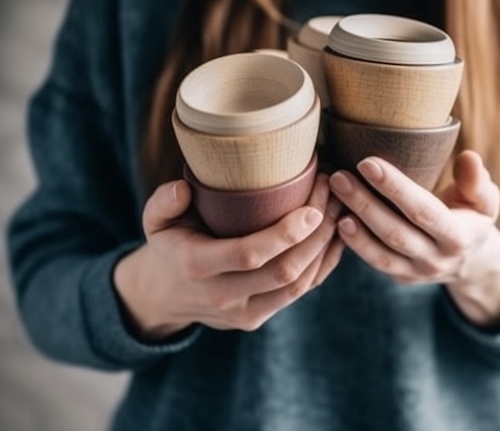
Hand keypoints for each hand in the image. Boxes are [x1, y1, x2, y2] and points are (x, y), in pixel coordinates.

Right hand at [114, 174, 343, 339]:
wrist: (165, 294)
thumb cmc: (169, 244)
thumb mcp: (154, 220)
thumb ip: (163, 201)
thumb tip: (184, 188)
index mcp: (197, 266)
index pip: (249, 254)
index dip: (285, 234)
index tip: (312, 207)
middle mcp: (222, 296)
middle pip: (283, 272)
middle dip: (316, 234)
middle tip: (333, 193)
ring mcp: (243, 313)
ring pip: (298, 286)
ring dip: (325, 247)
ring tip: (340, 208)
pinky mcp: (258, 317)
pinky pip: (300, 293)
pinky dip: (323, 264)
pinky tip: (336, 235)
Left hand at [329, 152, 499, 326]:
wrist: (470, 259)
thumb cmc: (471, 216)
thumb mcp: (485, 200)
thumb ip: (476, 181)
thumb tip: (468, 157)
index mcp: (459, 237)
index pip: (423, 211)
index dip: (396, 188)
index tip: (368, 163)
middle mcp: (437, 259)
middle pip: (395, 233)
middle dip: (364, 204)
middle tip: (338, 176)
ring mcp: (416, 272)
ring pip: (379, 252)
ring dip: (352, 226)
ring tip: (331, 196)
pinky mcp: (400, 277)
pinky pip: (373, 262)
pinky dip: (353, 242)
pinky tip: (334, 218)